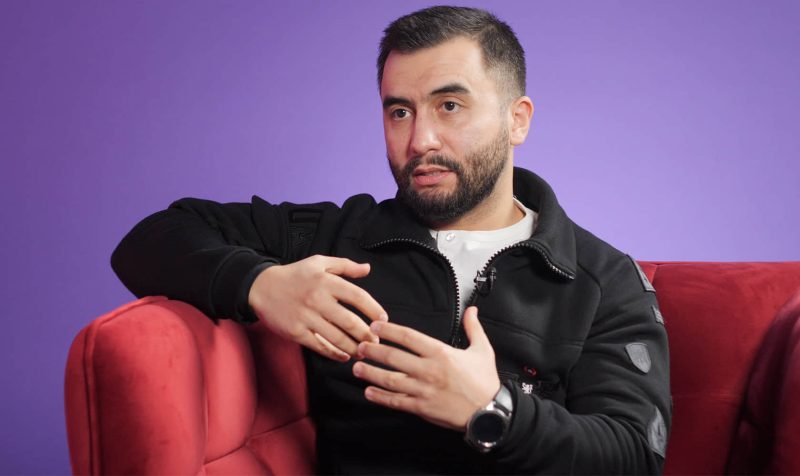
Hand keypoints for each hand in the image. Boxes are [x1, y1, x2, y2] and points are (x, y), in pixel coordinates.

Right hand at [248, 255, 387, 360]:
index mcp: (326, 281)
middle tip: (377, 341)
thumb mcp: (319, 263)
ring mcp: (306, 317)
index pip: (357, 296)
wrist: (262, 287)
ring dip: (354, 348)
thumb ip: (345, 266)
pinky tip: (344, 356)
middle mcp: (317, 299)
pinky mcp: (296, 332)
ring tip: (364, 351)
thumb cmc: (295, 275)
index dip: (374, 309)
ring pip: (337, 338)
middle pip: (350, 322)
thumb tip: (367, 269)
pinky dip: (335, 353)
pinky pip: (320, 346)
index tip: (383, 319)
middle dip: (367, 335)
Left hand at [352, 306, 499, 430]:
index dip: (389, 330)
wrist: (489, 413)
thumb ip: (474, 328)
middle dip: (373, 350)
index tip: (375, 327)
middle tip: (360, 345)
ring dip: (371, 373)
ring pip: (391, 379)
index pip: (408, 337)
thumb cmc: (485, 382)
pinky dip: (381, 397)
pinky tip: (369, 392)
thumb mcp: (483, 350)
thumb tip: (472, 310)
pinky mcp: (422, 408)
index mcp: (441, 353)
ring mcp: (424, 390)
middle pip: (394, 356)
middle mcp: (429, 370)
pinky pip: (397, 401)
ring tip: (357, 367)